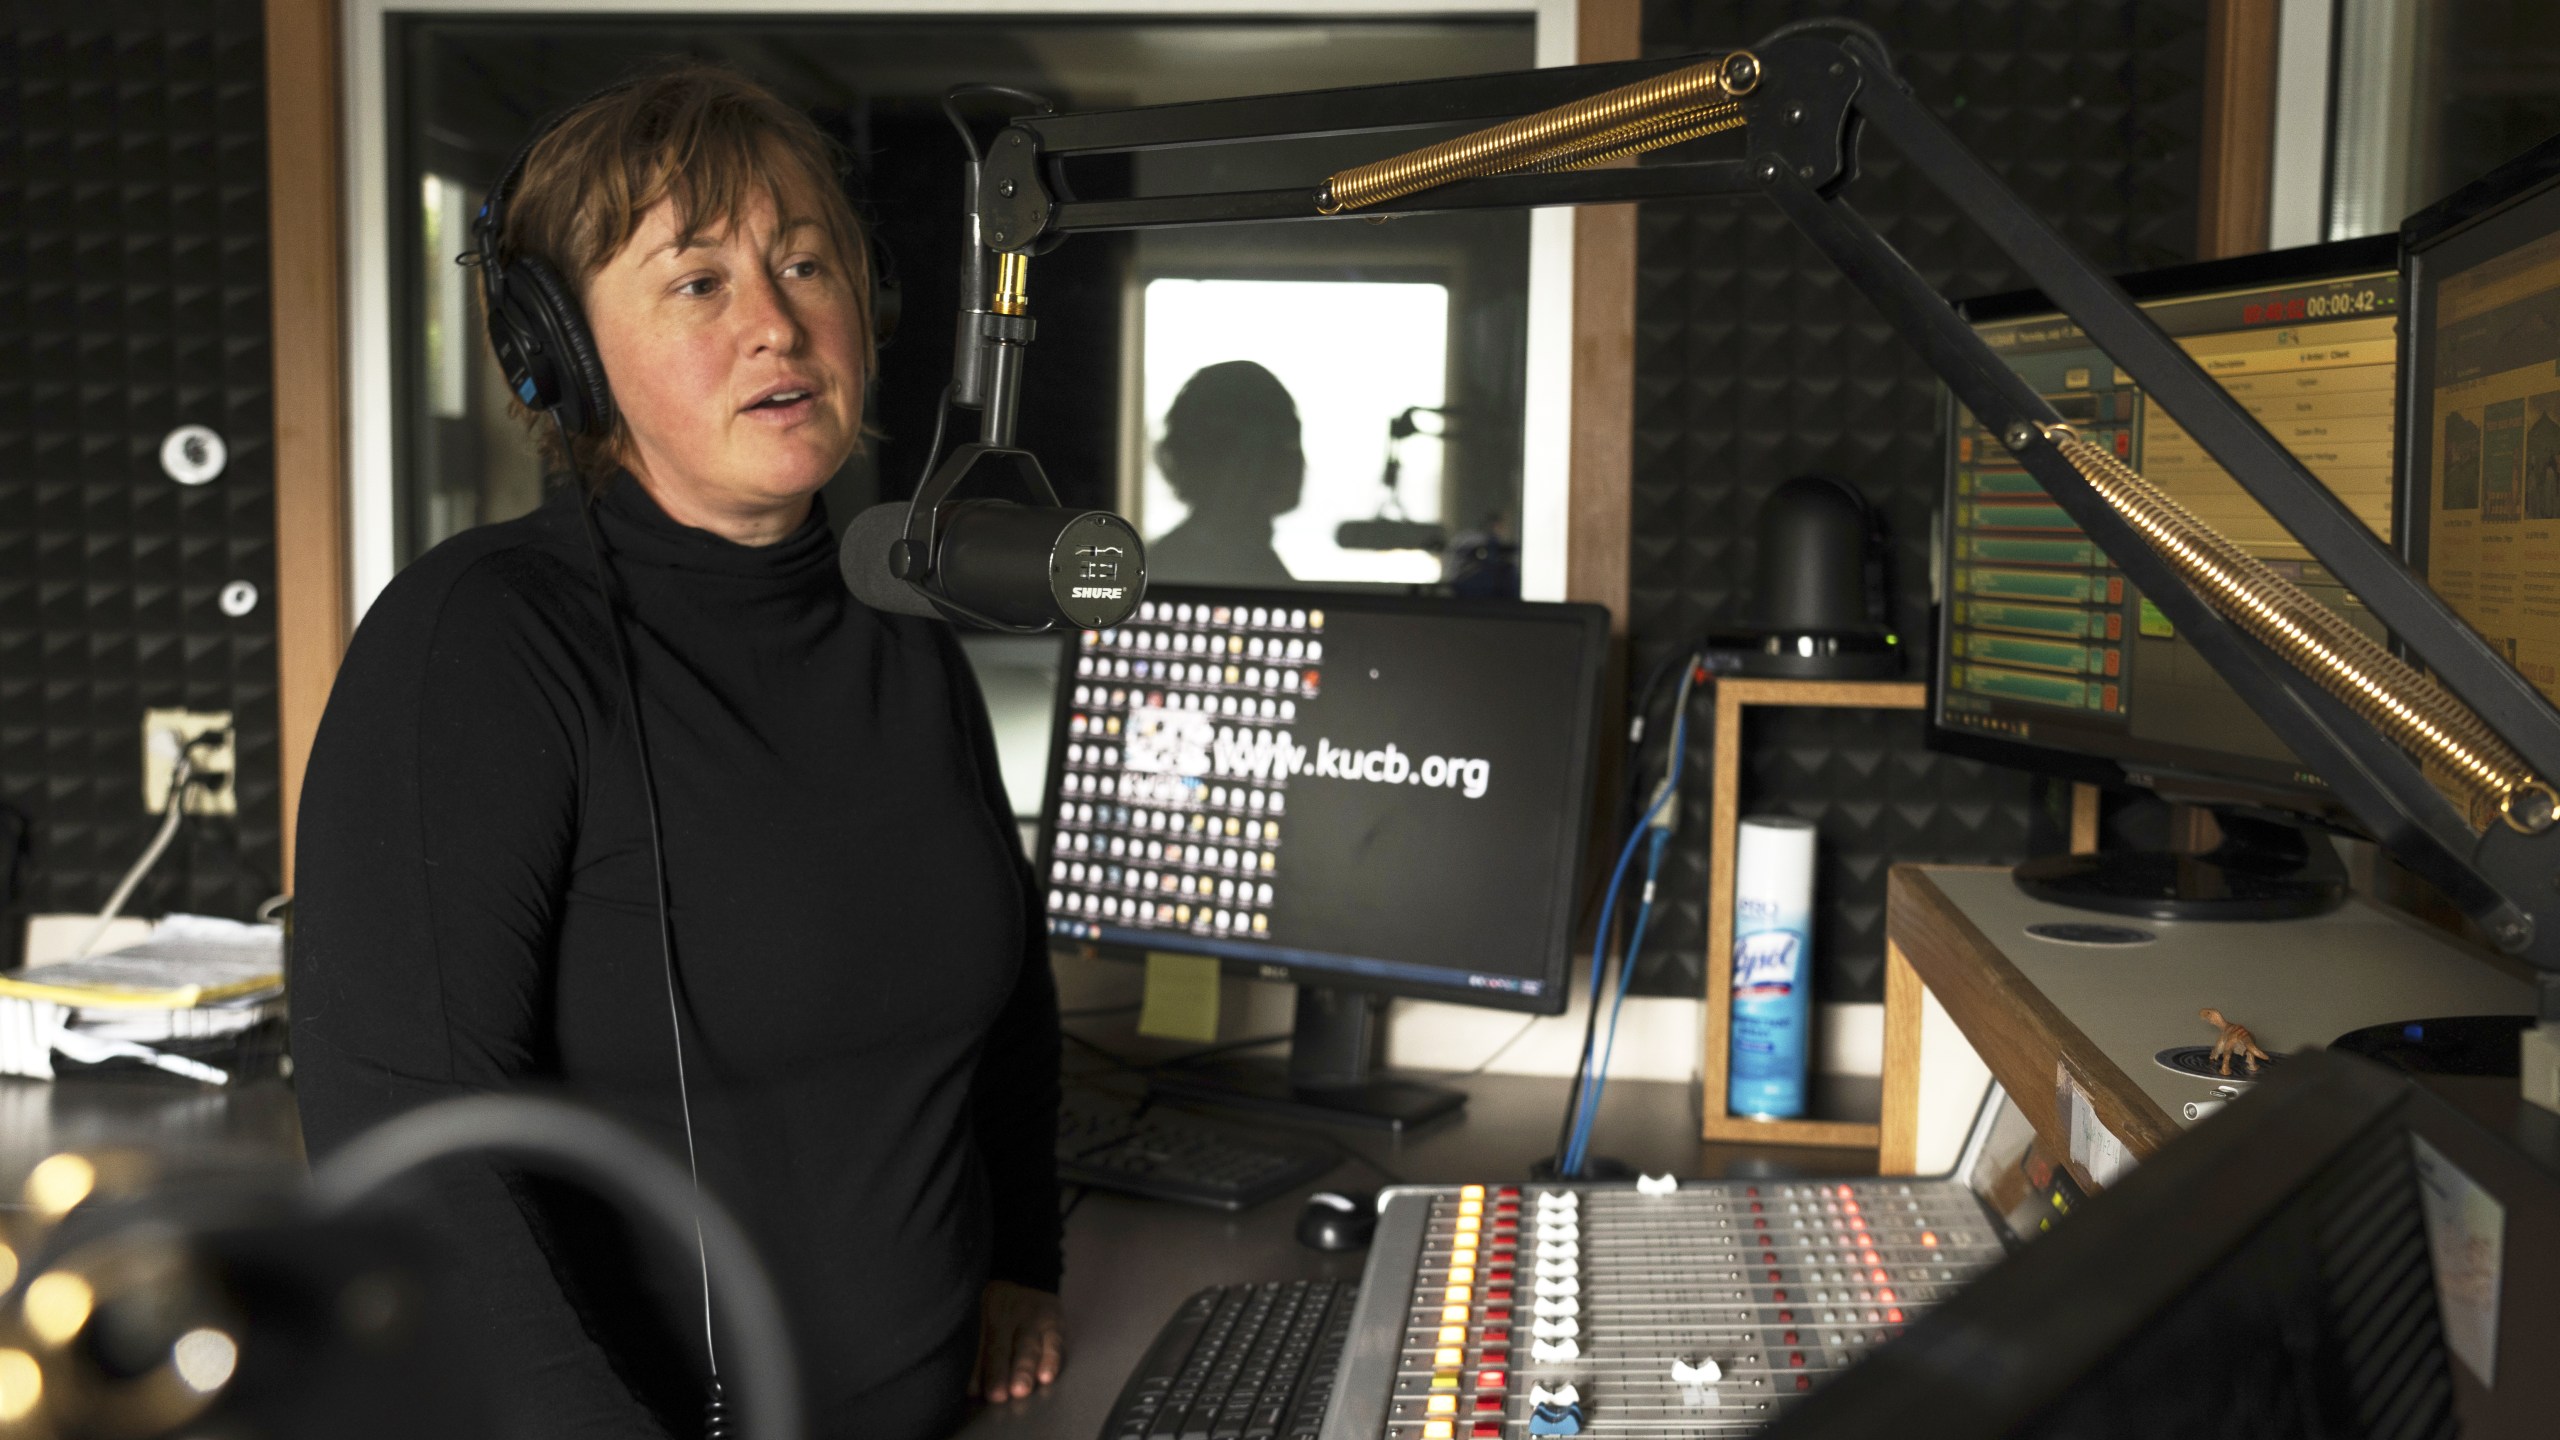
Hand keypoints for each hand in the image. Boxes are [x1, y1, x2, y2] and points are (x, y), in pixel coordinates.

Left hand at [973, 1280, 1065, 1402]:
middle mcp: (1016, 1318)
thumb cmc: (999, 1306)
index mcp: (994, 1316)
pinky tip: (1047, 1376)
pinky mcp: (1057, 1324)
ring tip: (1023, 1389)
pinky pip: (1056, 1343)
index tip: (983, 1394)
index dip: (990, 1370)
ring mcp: (1038, 1320)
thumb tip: (973, 1392)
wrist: (1028, 1276)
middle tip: (1003, 1394)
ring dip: (1027, 1369)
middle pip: (1010, 1347)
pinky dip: (1052, 1360)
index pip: (992, 1346)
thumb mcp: (985, 1320)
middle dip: (1006, 1372)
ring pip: (1033, 1346)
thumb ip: (981, 1356)